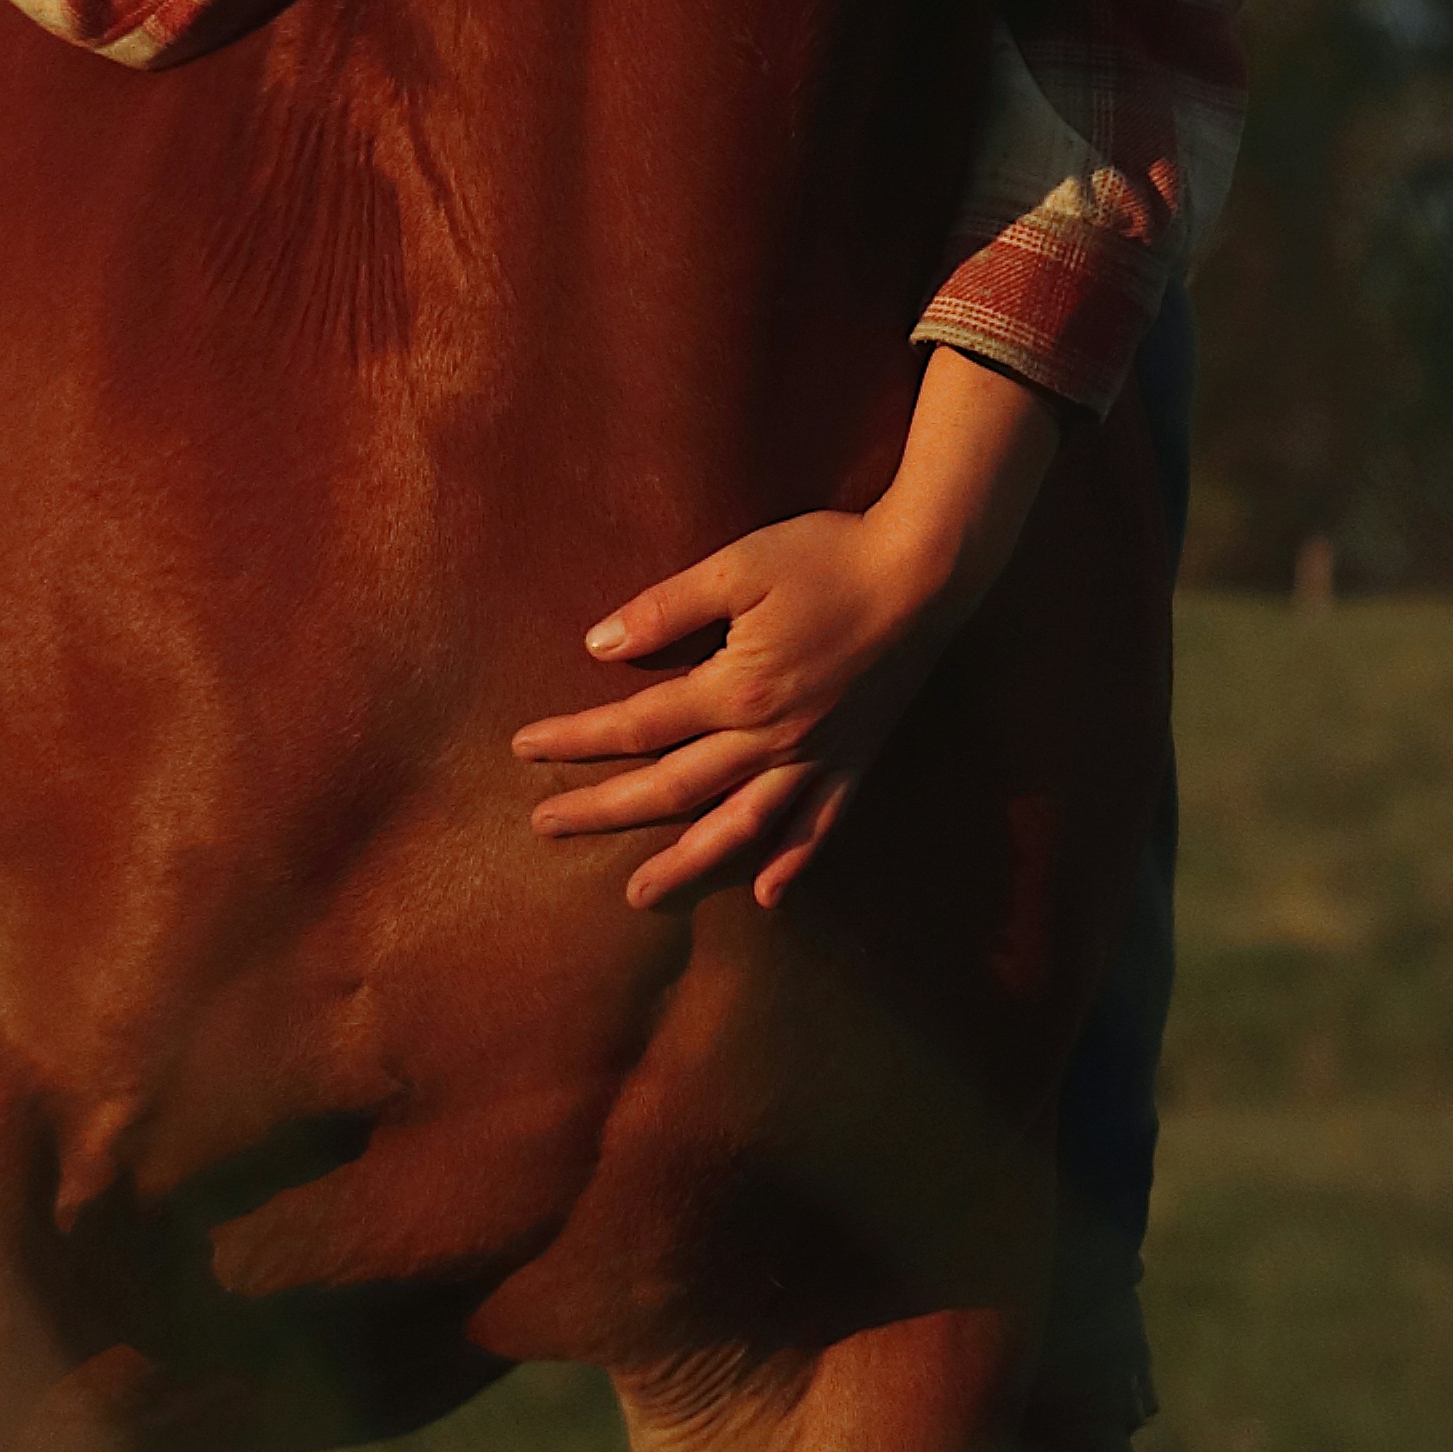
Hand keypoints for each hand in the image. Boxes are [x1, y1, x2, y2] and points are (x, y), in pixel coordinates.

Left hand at [511, 352, 1068, 909]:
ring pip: (739, 827)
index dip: (575, 738)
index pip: (636, 724)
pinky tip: (766, 895)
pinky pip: (820, 827)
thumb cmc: (829, 555)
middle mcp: (771, 738)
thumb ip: (666, 609)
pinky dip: (792, 864)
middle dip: (603, 809)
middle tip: (546, 828)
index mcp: (736, 689)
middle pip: (672, 787)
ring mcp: (816, 757)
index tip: (523, 748)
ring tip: (640, 893)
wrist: (929, 572)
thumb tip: (597, 647)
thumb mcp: (738, 566)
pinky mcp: (856, 760)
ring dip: (686, 863)